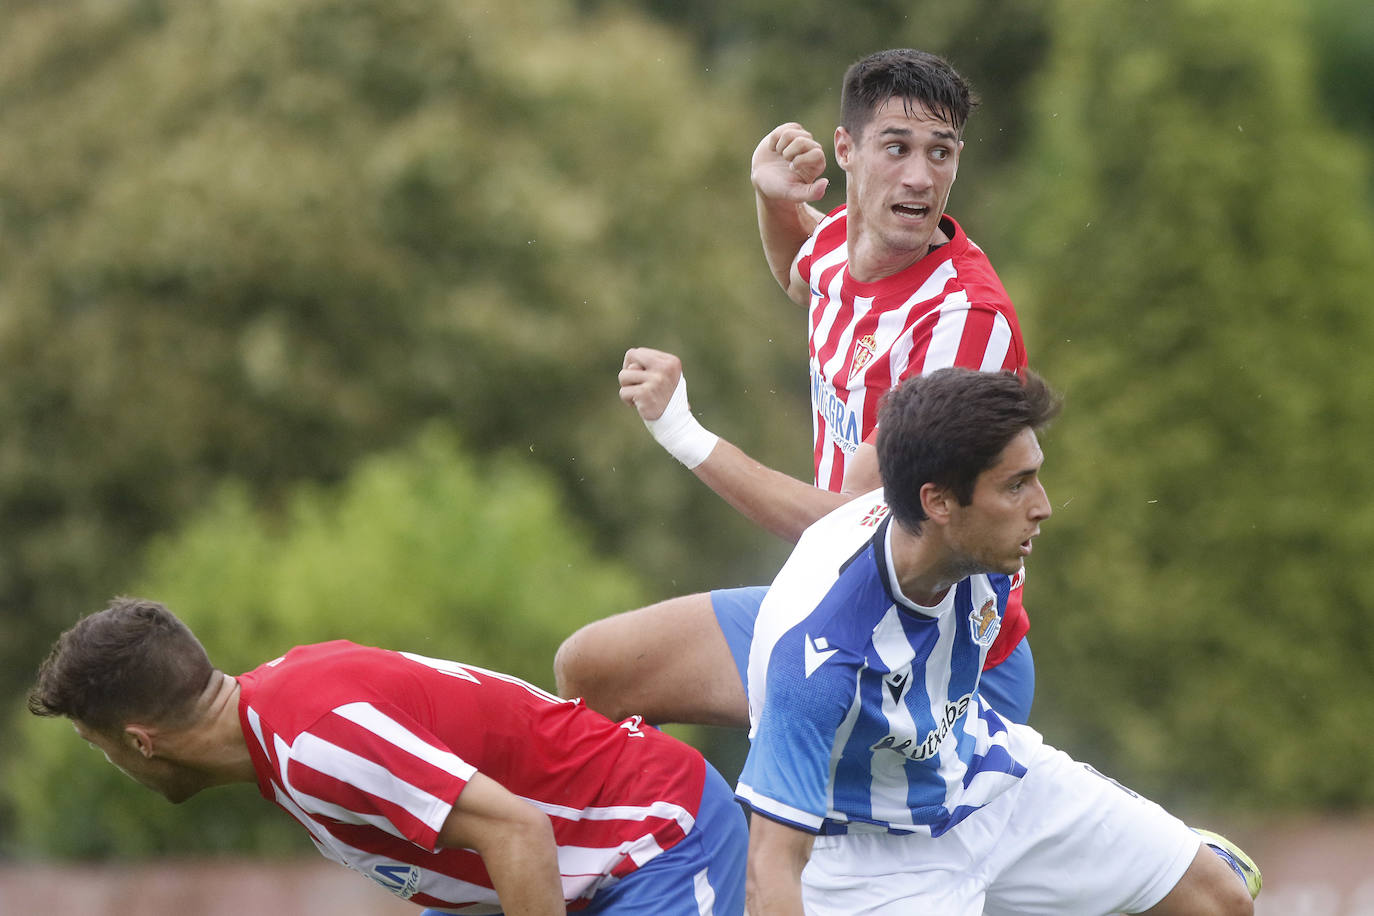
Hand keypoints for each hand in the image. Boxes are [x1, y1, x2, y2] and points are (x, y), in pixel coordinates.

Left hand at [619, 347, 717, 467]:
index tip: (643, 378)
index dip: (635, 365)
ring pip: (623, 376)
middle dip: (628, 372)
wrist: (676, 424)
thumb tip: (631, 366)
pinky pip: (623, 392)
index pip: (637, 352)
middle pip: (630, 357)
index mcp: (671, 362)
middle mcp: (665, 368)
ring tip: (640, 396)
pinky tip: (640, 406)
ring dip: (627, 388)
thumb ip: (647, 367)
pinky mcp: (645, 394)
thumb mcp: (663, 377)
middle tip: (638, 385)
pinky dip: (628, 401)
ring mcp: (655, 380)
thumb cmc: (666, 399)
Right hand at [751, 122, 828, 203]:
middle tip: (785, 162)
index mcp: (817, 164)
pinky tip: (774, 149)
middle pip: (802, 141)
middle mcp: (812, 149)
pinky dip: (773, 141)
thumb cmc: (779, 187)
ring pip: (790, 134)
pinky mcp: (789, 131)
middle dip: (788, 153)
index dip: (800, 160)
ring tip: (780, 156)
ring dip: (780, 147)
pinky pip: (782, 129)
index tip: (791, 168)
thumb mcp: (794, 194)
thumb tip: (825, 182)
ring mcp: (801, 138)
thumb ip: (811, 193)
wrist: (762, 179)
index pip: (817, 153)